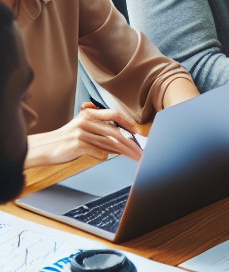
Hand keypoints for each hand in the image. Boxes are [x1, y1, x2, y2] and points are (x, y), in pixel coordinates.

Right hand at [25, 102, 143, 166]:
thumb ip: (100, 128)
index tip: (138, 131)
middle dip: (130, 142)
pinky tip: (105, 157)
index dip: (128, 122)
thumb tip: (123, 138)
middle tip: (140, 149)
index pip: (114, 114)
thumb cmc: (66, 139)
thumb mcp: (81, 127)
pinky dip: (104, 156)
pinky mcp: (78, 144)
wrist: (44, 147)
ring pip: (109, 143)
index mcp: (88, 114)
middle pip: (115, 131)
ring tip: (133, 156)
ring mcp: (82, 133)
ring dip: (123, 151)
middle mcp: (86, 121)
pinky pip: (99, 152)